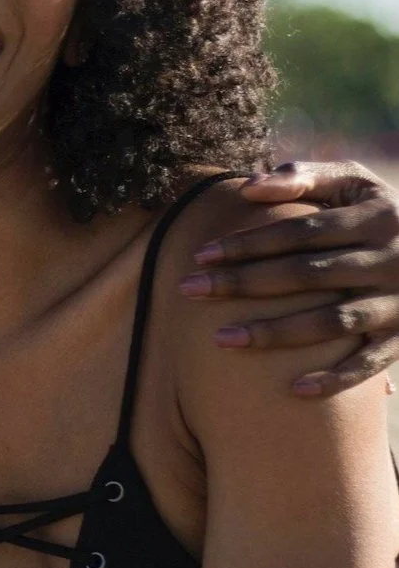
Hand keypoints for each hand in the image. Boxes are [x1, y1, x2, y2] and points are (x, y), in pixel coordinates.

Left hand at [178, 161, 398, 396]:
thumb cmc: (375, 209)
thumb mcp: (352, 181)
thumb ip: (302, 177)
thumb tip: (247, 186)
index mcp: (376, 218)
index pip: (300, 232)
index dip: (250, 243)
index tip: (201, 256)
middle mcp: (391, 260)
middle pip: (306, 275)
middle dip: (244, 283)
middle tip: (189, 290)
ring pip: (333, 321)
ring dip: (276, 332)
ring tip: (221, 338)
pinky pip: (372, 362)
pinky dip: (338, 379)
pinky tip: (295, 390)